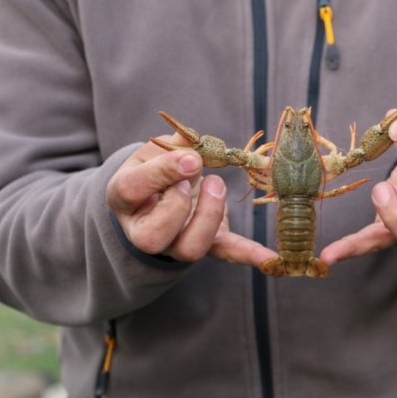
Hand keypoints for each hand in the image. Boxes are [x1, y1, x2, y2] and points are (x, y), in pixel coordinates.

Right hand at [106, 133, 276, 265]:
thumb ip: (175, 144)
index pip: (131, 190)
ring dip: (210, 216)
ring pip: (190, 248)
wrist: (161, 196)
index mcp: (125, 199)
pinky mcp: (207, 245)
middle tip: (199, 177)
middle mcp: (144, 229)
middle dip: (180, 206)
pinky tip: (271, 258)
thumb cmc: (156, 170)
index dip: (160, 174)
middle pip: (154, 236)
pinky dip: (250, 254)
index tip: (190, 159)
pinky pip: (227, 253)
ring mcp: (176, 242)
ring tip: (217, 184)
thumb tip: (194, 140)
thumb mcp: (155, 152)